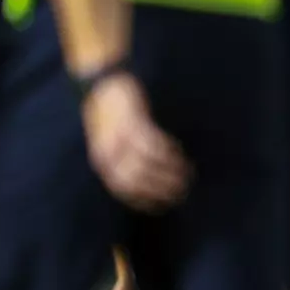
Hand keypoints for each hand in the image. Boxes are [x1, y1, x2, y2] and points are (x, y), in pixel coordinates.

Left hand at [82, 73, 191, 211]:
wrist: (104, 83)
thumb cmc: (111, 115)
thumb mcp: (110, 142)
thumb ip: (123, 161)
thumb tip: (147, 182)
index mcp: (102, 160)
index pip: (123, 189)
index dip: (144, 200)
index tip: (163, 205)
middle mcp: (109, 152)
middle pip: (137, 180)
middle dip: (162, 188)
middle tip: (182, 190)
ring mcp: (120, 137)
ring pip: (148, 164)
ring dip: (170, 171)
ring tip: (187, 172)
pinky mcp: (133, 122)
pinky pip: (153, 145)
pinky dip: (168, 151)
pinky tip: (178, 152)